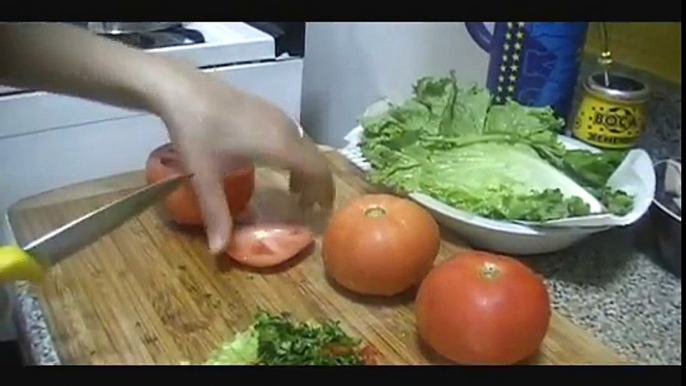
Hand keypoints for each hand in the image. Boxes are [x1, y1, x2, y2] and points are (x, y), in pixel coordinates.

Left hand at [154, 68, 334, 253]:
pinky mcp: (268, 110)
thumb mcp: (205, 177)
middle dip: (318, 186)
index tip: (320, 216)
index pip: (318, 172)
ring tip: (295, 193)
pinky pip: (295, 138)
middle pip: (316, 161)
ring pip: (306, 148)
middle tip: (310, 210)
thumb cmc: (196, 132)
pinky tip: (277, 166)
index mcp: (281, 147)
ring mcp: (279, 116)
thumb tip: (219, 250)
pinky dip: (296, 157)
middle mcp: (287, 130)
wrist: (181, 88)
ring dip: (307, 171)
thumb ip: (216, 214)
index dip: (324, 195)